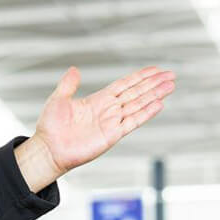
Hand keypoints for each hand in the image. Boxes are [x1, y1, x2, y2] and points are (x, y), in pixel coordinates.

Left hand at [19, 66, 175, 189]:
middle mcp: (108, 110)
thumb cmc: (50, 127)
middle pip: (136, 93)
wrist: (48, 149)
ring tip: (170, 85)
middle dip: (153, 84)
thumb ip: (68, 85)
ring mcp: (112, 122)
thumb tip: (74, 69)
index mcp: (98, 100)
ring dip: (154, 95)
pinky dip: (146, 113)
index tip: (155, 69)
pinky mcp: (112, 135)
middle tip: (170, 75)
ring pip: (138, 105)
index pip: (124, 85)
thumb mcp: (58, 100)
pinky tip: (158, 104)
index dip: (139, 77)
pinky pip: (132, 122)